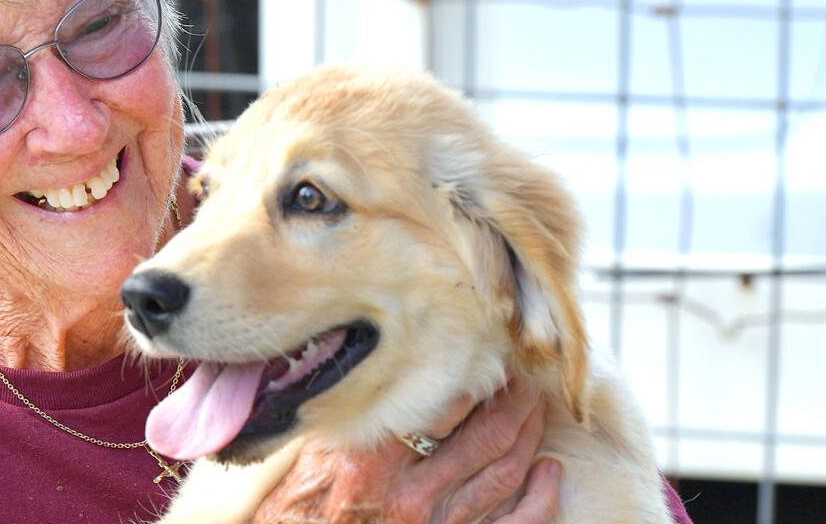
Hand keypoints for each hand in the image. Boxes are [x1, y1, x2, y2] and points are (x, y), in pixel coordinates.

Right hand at [251, 382, 560, 522]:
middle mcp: (409, 493)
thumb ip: (352, 412)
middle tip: (526, 377)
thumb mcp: (317, 449)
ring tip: (536, 410)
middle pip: (487, 436)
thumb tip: (382, 361)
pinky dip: (540, 499)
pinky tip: (550, 473)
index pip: (443, 406)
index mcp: (373, 460)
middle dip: (515, 402)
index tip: (488, 354)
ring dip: (530, 437)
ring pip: (504, 473)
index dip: (475, 377)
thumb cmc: (305, 501)